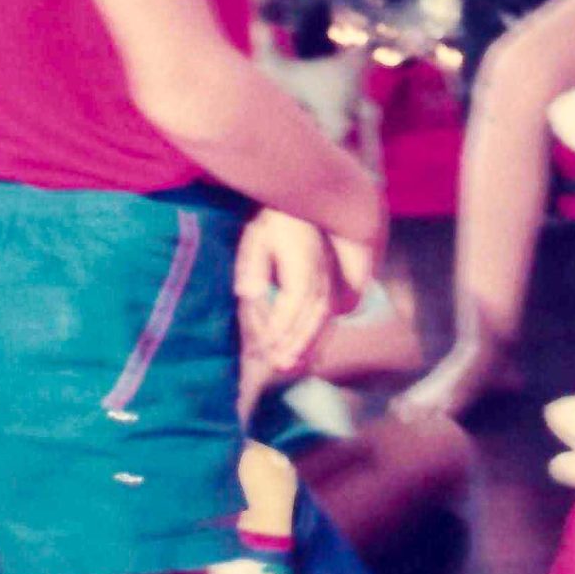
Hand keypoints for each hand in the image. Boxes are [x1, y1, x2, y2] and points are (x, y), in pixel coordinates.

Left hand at [234, 208, 336, 396]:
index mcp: (302, 264)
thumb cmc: (274, 223)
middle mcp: (320, 276)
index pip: (293, 300)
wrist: (303, 206)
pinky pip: (325, 316)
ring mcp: (327, 282)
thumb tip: (247, 292)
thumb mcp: (257, 239)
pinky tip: (304, 355)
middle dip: (296, 343)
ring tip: (291, 367)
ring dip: (307, 345)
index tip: (266, 346)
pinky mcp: (327, 287)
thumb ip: (253, 266)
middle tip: (279, 366)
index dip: (281, 325)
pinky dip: (315, 337)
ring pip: (321, 319)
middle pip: (312, 315)